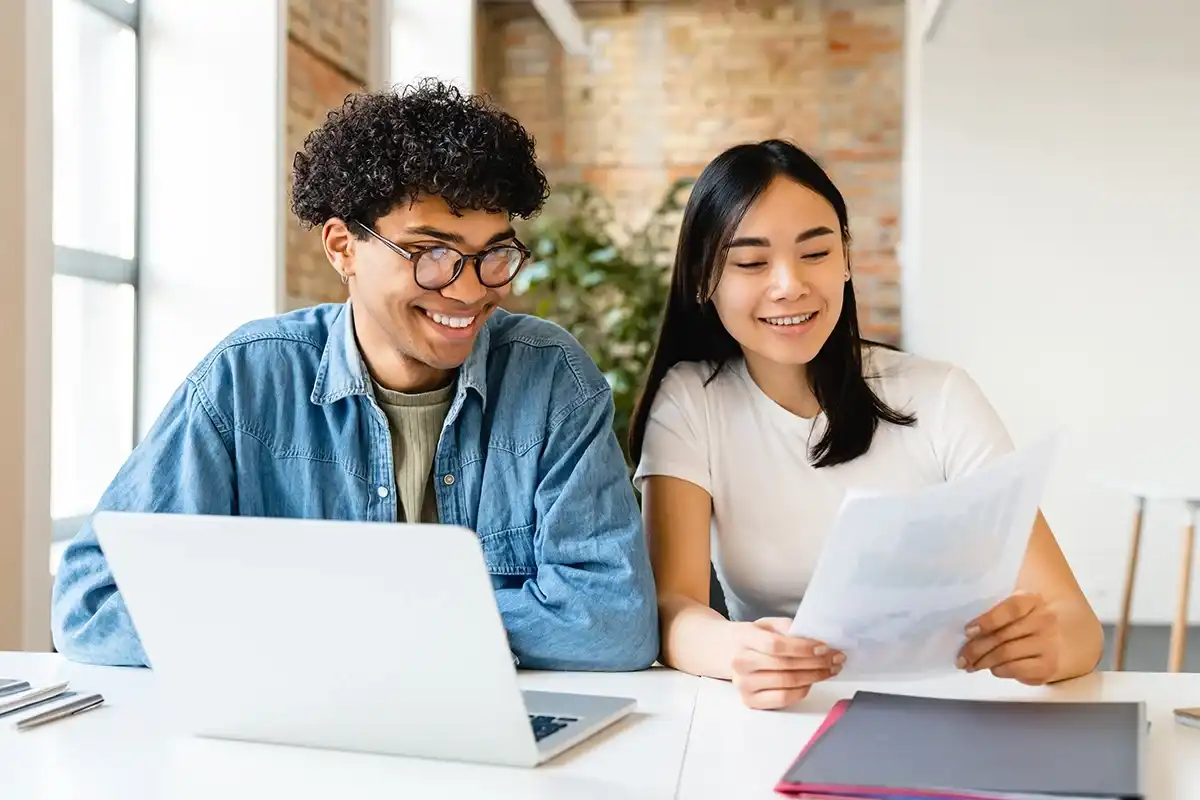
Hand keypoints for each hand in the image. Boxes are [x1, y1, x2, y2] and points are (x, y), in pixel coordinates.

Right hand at [729, 617, 843, 709]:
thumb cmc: (754, 638)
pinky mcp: (750, 701)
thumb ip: (788, 628)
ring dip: (814, 676)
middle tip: (836, 658)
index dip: (803, 647)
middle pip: (785, 665)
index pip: (775, 645)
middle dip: (816, 662)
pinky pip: (783, 698)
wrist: (728, 652)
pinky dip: (802, 690)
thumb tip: (816, 639)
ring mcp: (743, 684)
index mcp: (743, 638)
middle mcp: (739, 663)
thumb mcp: (767, 624)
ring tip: (830, 669)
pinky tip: (811, 681)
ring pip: (787, 683)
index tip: (825, 647)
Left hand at [957, 591, 1060, 684]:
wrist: (1055, 643)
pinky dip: (999, 670)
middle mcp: (1045, 619)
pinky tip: (992, 669)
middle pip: (1003, 635)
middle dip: (976, 649)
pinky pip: (1016, 669)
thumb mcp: (1010, 612)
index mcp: (1032, 600)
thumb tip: (965, 634)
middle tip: (960, 658)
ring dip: (983, 662)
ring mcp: (1049, 643)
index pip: (1011, 608)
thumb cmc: (1021, 623)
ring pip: (1006, 654)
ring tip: (970, 665)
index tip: (967, 631)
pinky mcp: (1048, 665)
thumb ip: (992, 615)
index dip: (987, 620)